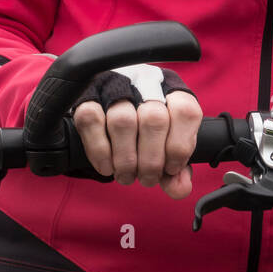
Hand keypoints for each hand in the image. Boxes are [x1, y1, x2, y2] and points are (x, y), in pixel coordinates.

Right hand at [72, 74, 201, 197]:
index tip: (171, 168)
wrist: (109, 110)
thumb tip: (180, 188)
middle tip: (147, 178)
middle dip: (151, 160)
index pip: (185, 112)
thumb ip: (177, 169)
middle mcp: (146, 82)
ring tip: (127, 176)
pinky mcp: (87, 95)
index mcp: (173, 91)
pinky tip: (107, 167)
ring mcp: (115, 86)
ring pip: (122, 121)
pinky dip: (100, 151)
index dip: (180, 147)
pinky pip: (91, 120)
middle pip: (154, 119)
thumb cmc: (145, 132)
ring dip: (126, 160)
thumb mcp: (167, 145)